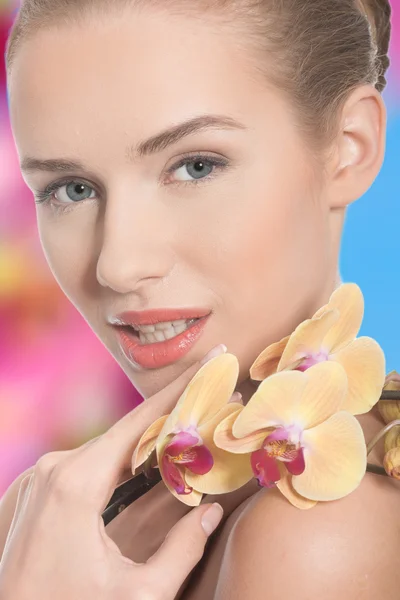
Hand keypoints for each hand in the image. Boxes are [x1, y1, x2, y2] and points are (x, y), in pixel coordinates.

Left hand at [0, 345, 226, 599]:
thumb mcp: (137, 596)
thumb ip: (182, 550)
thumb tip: (212, 510)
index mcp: (75, 482)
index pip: (141, 421)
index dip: (182, 388)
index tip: (213, 359)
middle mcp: (53, 467)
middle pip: (126, 432)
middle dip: (172, 415)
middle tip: (213, 398)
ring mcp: (39, 477)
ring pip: (106, 448)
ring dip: (146, 441)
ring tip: (188, 431)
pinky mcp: (34, 491)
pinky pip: (85, 464)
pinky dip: (119, 460)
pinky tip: (147, 461)